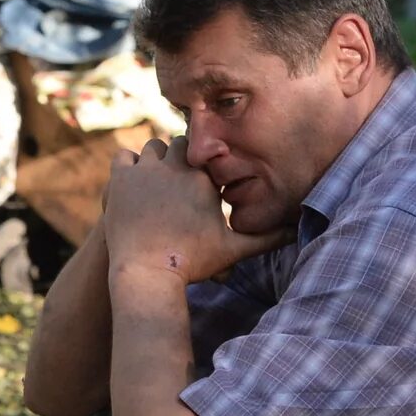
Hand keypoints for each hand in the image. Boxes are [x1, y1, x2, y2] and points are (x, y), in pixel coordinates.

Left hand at [101, 138, 280, 286]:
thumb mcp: (234, 250)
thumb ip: (265, 239)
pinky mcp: (121, 178)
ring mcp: (146, 170)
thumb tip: (295, 235)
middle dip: (182, 157)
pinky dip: (129, 164)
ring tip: (158, 179)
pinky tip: (133, 181)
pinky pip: (124, 156)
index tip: (201, 173)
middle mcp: (176, 166)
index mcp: (204, 177)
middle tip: (180, 177)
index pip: (207, 152)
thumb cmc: (193, 262)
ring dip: (156, 158)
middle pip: (180, 144)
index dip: (204, 160)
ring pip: (153, 147)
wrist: (148, 271)